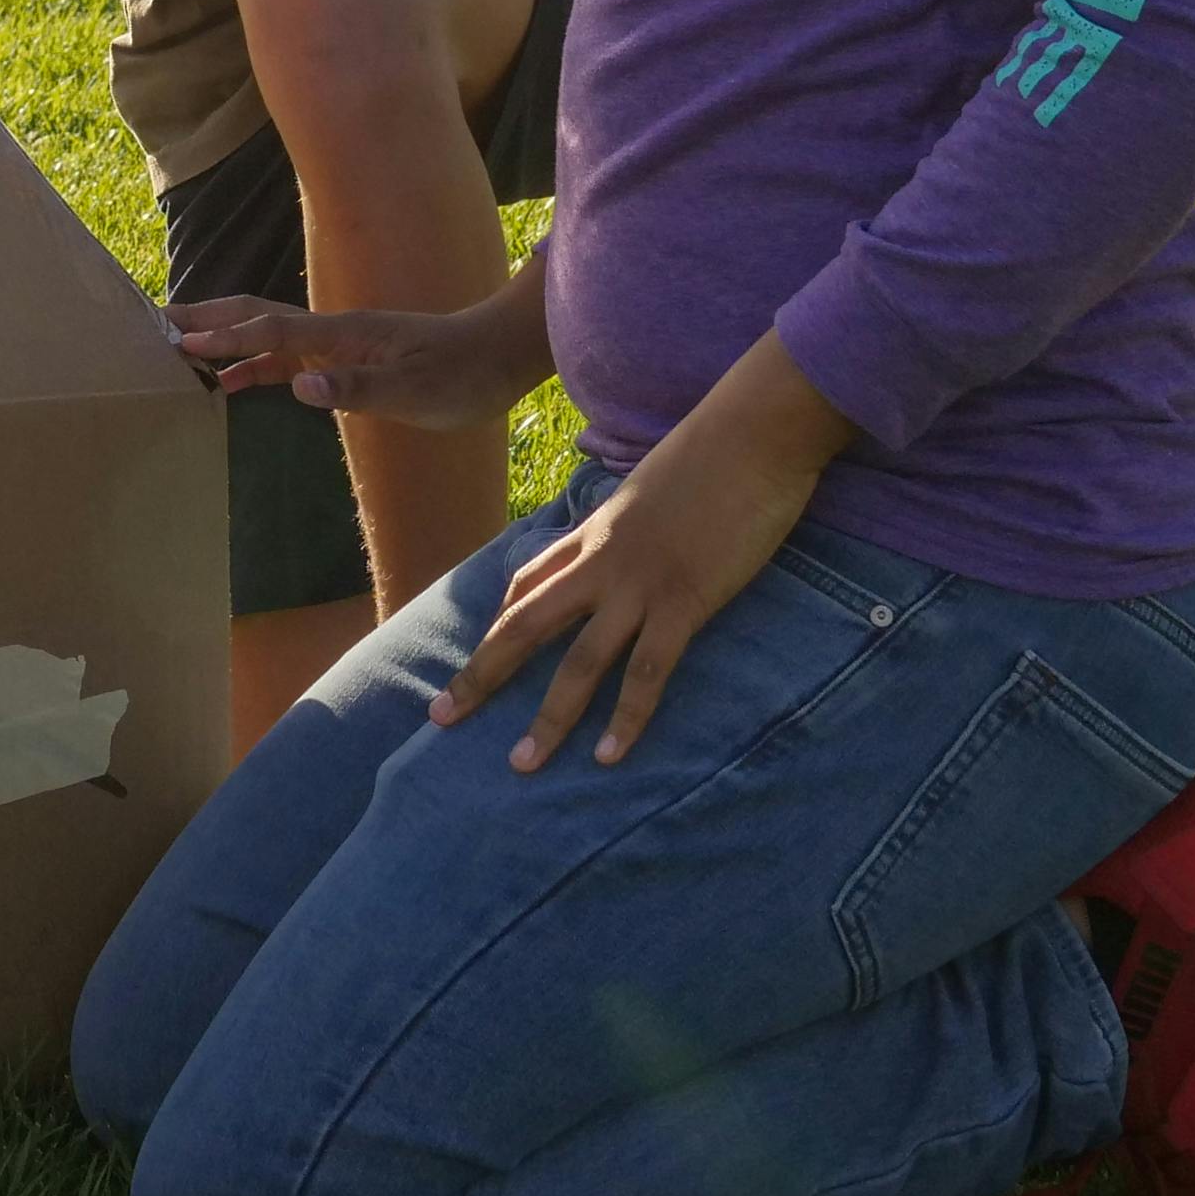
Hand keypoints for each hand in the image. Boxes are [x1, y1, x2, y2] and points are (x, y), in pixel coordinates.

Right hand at [170, 281, 553, 429]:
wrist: (497, 357)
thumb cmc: (461, 376)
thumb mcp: (415, 393)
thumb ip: (357, 389)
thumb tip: (302, 387)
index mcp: (344, 334)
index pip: (272, 332)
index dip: (227, 337)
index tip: (182, 341)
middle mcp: (334, 331)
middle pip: (257, 316)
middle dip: (208, 319)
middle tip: (156, 324)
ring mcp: (338, 343)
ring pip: (267, 334)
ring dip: (223, 337)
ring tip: (176, 347)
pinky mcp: (347, 359)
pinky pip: (286, 358)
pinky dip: (252, 364)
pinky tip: (231, 383)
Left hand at [435, 333, 855, 775]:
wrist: (752, 431)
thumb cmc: (713, 452)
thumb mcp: (652, 485)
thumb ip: (632, 519)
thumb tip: (630, 533)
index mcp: (593, 530)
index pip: (527, 581)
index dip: (498, 623)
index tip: (479, 659)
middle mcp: (601, 561)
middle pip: (523, 624)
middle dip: (480, 675)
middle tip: (442, 718)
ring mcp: (639, 584)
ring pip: (578, 660)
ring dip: (549, 717)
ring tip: (523, 764)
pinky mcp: (685, 601)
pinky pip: (648, 672)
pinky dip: (627, 718)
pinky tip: (609, 756)